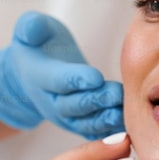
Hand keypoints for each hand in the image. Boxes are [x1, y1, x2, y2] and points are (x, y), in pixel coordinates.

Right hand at [0, 11, 124, 138]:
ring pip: (86, 123)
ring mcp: (66, 117)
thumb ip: (32, 26)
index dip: (77, 79)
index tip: (95, 77)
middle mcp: (52, 101)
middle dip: (96, 101)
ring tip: (126, 112)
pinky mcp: (80, 124)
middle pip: (75, 105)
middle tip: (117, 93)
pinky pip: (95, 132)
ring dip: (106, 120)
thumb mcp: (29, 29)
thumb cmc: (37, 46)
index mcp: (40, 77)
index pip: (58, 80)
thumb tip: (32, 29)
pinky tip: (129, 128)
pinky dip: (110, 133)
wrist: (32, 73)